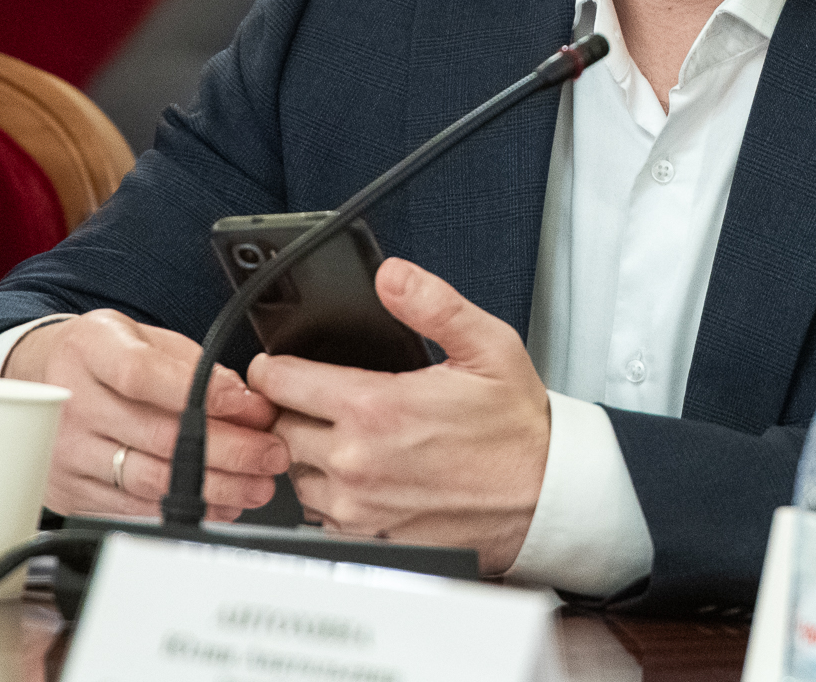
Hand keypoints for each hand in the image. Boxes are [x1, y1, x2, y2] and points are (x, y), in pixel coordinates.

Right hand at [5, 309, 289, 521]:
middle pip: (158, 435)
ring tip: (257, 484)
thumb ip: (194, 366)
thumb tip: (245, 403)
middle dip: (229, 449)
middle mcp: (69, 402)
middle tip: (271, 453)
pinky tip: (221, 503)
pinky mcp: (71, 492)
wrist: (42, 382)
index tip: (249, 405)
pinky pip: (135, 508)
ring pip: (151, 480)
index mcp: (89, 349)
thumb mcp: (145, 339)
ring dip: (215, 488)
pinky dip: (185, 509)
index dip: (201, 392)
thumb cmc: (106, 358)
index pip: (143, 374)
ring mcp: (66, 453)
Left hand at [245, 257, 549, 574]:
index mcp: (376, 408)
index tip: (282, 365)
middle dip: (291, 409)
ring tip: (345, 434)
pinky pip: (319, 513)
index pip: (279, 383)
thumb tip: (392, 276)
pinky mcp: (367, 537)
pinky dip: (329, 492)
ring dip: (308, 453)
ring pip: (295, 473)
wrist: (542, 496)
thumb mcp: (486, 346)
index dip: (273, 368)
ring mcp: (358, 505)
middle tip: (320, 397)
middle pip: (279, 428)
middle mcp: (357, 462)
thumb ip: (433, 304)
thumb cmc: (516, 428)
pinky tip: (362, 472)